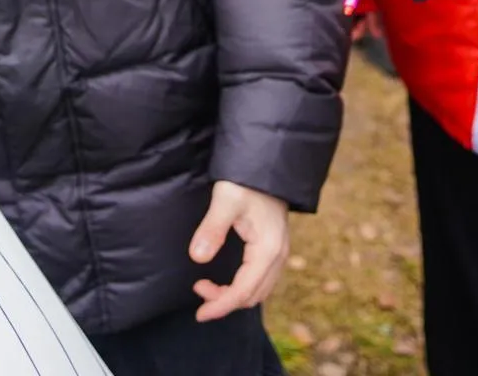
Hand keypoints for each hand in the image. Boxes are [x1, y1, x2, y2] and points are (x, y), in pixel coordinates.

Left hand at [189, 181, 289, 321]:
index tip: (199, 314)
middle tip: (198, 290)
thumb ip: (212, 229)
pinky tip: (227, 280)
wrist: (267, 165)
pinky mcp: (275, 248)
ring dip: (234, 295)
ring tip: (207, 287)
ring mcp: (279, 253)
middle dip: (225, 301)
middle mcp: (278, 256)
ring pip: (259, 290)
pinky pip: (262, 280)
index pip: (243, 291)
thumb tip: (197, 258)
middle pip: (252, 296)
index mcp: (267, 250)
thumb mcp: (225, 200)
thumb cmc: (246, 180)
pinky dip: (244, 287)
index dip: (220, 305)